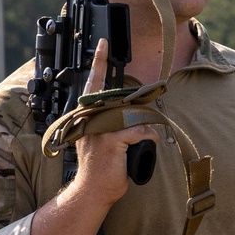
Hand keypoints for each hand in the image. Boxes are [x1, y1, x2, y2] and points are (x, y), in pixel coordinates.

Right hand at [75, 38, 158, 205]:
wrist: (91, 191)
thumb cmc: (100, 167)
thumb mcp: (101, 139)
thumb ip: (110, 122)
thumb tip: (133, 114)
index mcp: (87, 115)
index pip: (93, 83)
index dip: (99, 62)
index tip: (103, 43)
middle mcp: (91, 117)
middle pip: (124, 101)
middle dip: (138, 117)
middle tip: (128, 140)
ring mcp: (101, 127)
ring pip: (137, 117)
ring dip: (143, 133)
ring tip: (130, 152)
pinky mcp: (112, 139)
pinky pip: (142, 131)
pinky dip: (147, 141)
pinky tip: (138, 153)